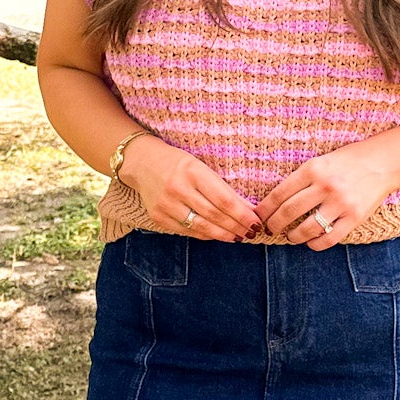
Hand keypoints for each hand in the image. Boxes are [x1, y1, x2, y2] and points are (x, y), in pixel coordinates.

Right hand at [118, 135, 259, 241]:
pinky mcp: (158, 217)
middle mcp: (178, 189)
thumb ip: (224, 189)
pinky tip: (217, 235)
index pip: (224, 200)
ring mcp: (166, 205)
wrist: (142, 163)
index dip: (242, 215)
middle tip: (250, 233)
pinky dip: (205, 235)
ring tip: (237, 237)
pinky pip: (187, 231)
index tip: (256, 222)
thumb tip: (248, 210)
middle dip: (236, 227)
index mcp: (193, 172)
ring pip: (202, 227)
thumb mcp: (202, 168)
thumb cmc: (179, 164)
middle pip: (214, 215)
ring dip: (223, 234)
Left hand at [256, 141, 399, 248]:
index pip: (280, 193)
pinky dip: (315, 244)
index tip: (259, 216)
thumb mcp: (321, 161)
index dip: (265, 208)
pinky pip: (329, 239)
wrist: (383, 162)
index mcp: (313, 169)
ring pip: (307, 229)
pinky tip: (311, 242)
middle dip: (274, 225)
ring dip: (293, 236)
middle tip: (270, 229)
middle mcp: (325, 186)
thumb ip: (302, 178)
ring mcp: (341, 203)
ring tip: (291, 236)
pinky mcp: (355, 217)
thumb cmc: (348, 161)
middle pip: (289, 212)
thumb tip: (277, 201)